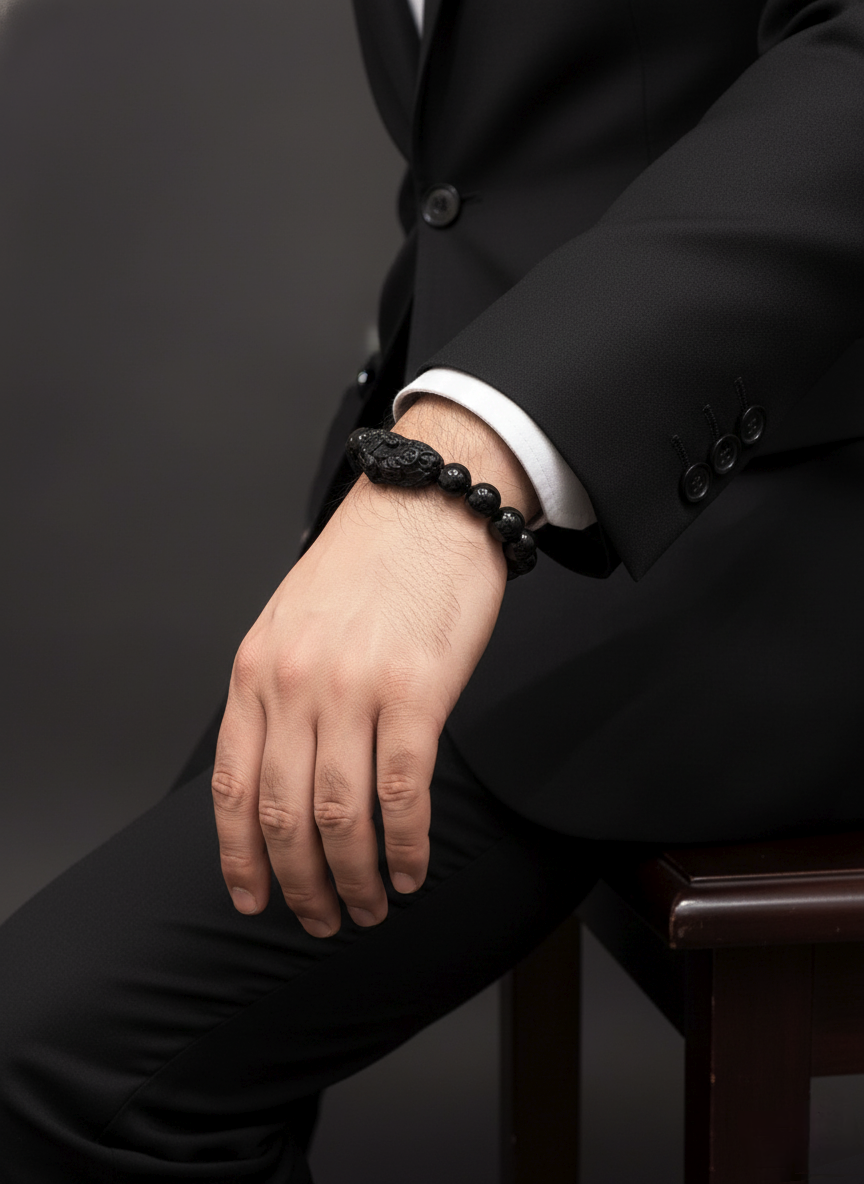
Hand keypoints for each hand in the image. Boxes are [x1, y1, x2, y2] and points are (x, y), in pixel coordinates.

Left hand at [211, 396, 538, 936]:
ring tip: (370, 907)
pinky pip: (402, 793)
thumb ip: (280, 692)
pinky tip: (409, 870)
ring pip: (341, 815)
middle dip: (302, 884)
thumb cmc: (367, 566)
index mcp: (257, 669)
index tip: (255, 899)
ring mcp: (353, 688)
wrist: (427, 506)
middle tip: (323, 920)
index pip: (233, 787)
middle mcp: (294, 684)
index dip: (241, 858)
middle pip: (284, 814)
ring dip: (355, 878)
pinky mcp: (415, 692)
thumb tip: (284, 773)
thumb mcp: (292, 622)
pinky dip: (404, 846)